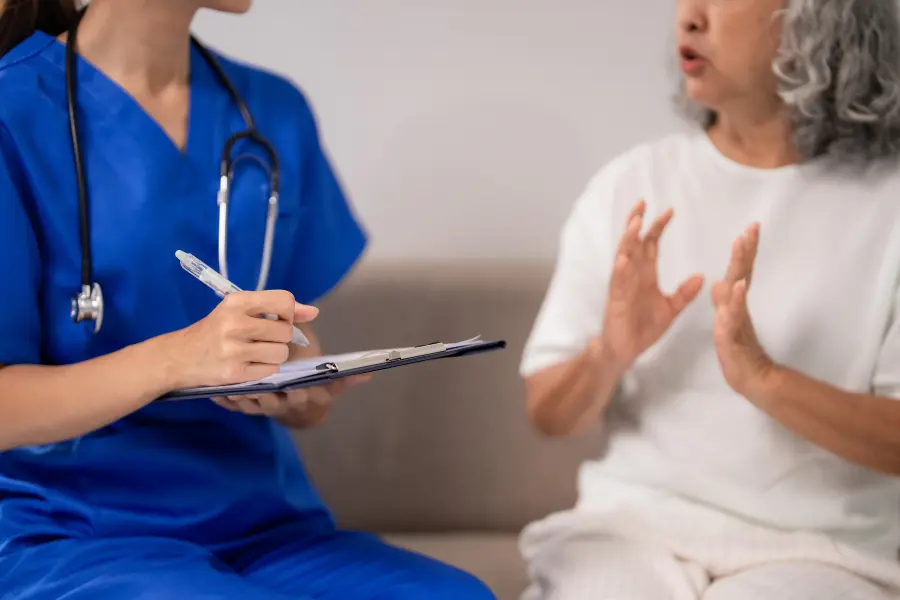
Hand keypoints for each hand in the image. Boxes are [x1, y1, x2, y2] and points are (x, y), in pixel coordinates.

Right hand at [163, 290, 318, 388]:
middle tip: (263, 339)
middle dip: (281, 337)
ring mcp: (234, 349)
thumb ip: (277, 308)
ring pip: (281, 352)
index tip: (277, 320)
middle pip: (286, 330)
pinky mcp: (234, 373)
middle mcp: (235, 323)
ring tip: (257, 352)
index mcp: (237, 302)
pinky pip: (270, 370)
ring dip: (275, 355)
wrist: (180, 356)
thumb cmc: (214, 330)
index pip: (284, 301)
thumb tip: (314, 312)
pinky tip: (249, 364)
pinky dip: (265, 368)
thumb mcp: (240, 310)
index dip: (288, 313)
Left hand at [212, 374, 370, 427]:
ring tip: (228, 382)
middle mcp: (280, 405)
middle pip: (269, 401)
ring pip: (248, 404)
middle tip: (251, 380)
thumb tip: (369, 373)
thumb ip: (346, 379)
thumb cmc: (316, 391)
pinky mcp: (245, 407)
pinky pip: (232, 405)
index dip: (293, 391)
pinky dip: (223, 399)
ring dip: (238, 395)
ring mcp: (261, 408)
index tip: (291, 383)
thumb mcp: (332, 387)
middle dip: (260, 393)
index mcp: (301, 398)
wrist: (300, 413)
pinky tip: (214, 390)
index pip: (298, 396)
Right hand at [600, 200, 704, 368]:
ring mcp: (622, 286)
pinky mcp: (616, 301)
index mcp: (644, 274)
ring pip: (623, 257)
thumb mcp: (670, 309)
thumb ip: (684, 293)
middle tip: (642, 204)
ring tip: (634, 224)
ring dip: (628, 240)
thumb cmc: (643, 328)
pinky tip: (622, 259)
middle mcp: (631, 275)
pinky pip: (618, 283)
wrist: (626, 350)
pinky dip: (620, 271)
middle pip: (633, 243)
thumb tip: (701, 276)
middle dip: (636, 223)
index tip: (670, 211)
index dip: (658, 227)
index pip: (650, 244)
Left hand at [712, 223, 774, 395]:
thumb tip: (720, 282)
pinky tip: (739, 285)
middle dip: (746, 249)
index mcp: (735, 301)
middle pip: (742, 272)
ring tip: (742, 243)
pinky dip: (736, 299)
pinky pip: (733, 314)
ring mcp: (736, 318)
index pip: (741, 270)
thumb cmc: (737, 350)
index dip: (744, 250)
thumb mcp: (727, 322)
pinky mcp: (731, 333)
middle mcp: (738, 305)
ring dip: (740, 264)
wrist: (748, 377)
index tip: (749, 228)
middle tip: (751, 227)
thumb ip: (726, 302)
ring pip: (738, 287)